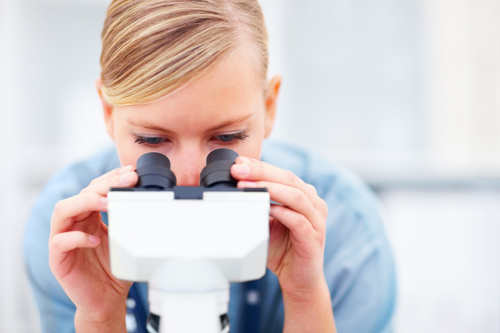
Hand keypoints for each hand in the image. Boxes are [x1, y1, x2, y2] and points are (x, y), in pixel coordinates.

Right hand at [48, 165, 137, 326]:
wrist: (107, 300)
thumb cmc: (115, 269)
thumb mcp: (126, 239)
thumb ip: (130, 220)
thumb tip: (151, 200)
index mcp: (89, 217)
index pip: (95, 188)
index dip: (111, 178)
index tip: (131, 172)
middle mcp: (74, 224)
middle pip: (81, 194)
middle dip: (104, 185)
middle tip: (127, 180)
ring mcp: (63, 240)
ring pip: (63, 211)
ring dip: (86, 202)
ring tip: (107, 202)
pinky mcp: (58, 260)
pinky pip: (59, 242)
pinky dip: (77, 238)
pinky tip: (95, 241)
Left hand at [231, 156, 327, 299]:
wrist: (299, 280)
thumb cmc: (283, 249)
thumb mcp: (267, 222)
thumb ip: (258, 205)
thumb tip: (233, 188)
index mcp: (304, 196)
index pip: (282, 174)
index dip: (260, 166)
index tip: (239, 162)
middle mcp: (314, 204)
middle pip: (288, 179)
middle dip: (261, 172)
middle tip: (239, 169)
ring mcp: (316, 220)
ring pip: (295, 196)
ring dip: (269, 189)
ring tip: (245, 186)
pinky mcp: (314, 238)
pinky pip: (298, 220)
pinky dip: (281, 212)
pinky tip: (266, 208)